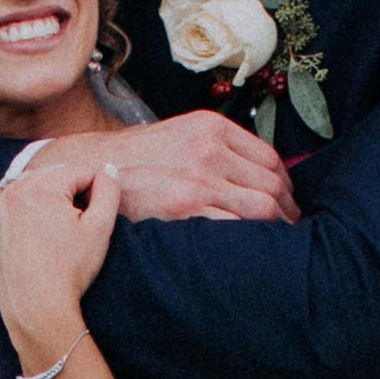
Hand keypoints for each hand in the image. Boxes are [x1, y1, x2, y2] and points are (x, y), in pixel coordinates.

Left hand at [0, 149, 122, 369]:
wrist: (36, 309)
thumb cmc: (69, 272)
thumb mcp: (100, 228)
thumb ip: (108, 190)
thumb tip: (107, 170)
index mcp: (42, 186)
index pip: (79, 173)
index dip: (94, 193)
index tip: (94, 217)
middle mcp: (12, 190)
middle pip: (51, 178)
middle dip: (66, 194)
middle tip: (73, 226)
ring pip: (26, 188)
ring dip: (41, 199)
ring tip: (52, 230)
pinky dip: (12, 208)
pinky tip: (26, 227)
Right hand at [37, 111, 295, 226]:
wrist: (88, 170)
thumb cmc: (135, 162)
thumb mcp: (179, 137)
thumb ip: (215, 150)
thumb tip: (256, 176)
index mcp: (211, 127)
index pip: (270, 159)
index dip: (287, 188)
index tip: (289, 206)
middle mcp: (209, 148)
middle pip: (272, 185)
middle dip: (288, 213)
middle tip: (290, 233)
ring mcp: (198, 177)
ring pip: (262, 207)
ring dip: (275, 230)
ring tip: (276, 246)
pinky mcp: (185, 206)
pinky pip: (236, 226)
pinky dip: (250, 240)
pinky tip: (250, 251)